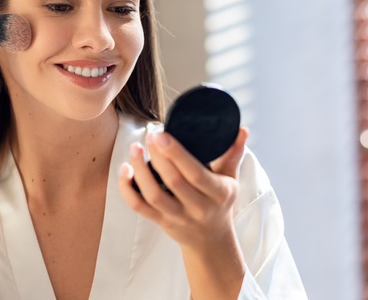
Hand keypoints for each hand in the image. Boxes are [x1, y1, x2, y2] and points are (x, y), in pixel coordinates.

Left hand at [118, 127, 248, 248]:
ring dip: (140, 170)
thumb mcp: (231, 179)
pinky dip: (127, 188)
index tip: (162, 134)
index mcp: (218, 193)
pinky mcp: (160, 222)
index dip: (177, 153)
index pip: (196, 173)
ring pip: (153, 195)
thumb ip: (233, 153)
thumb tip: (242, 129)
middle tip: (150, 135)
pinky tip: (125, 169)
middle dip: (158, 156)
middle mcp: (198, 207)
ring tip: (135, 148)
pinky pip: (139, 206)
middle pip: (173, 181)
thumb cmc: (220, 202)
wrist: (211, 239)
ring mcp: (177, 217)